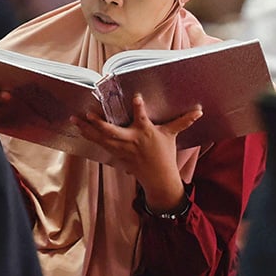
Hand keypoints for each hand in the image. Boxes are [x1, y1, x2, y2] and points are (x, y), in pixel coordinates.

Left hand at [73, 93, 201, 211]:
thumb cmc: (164, 154)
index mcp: (145, 132)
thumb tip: (199, 110)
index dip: (139, 107)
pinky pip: (100, 144)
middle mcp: (131, 140)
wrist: (158, 178)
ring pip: (101, 138)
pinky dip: (90, 137)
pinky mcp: (116, 154)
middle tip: (87, 114)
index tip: (135, 97)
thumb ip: (183, 121)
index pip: (142, 117)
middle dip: (98, 123)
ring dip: (87, 129)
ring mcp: (122, 148)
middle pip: (112, 132)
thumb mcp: (172, 135)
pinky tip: (81, 130)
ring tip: (75, 119)